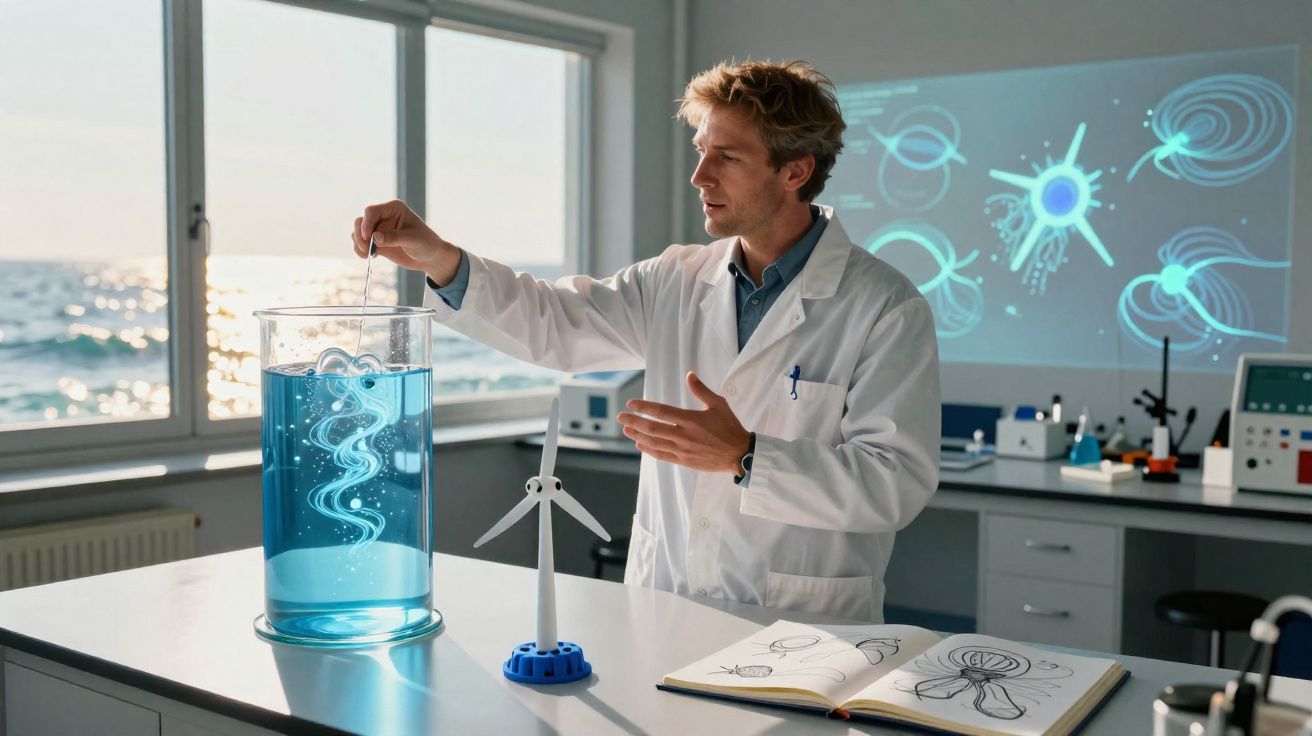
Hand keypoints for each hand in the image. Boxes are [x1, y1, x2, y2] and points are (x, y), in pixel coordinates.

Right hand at [352, 199, 462, 285]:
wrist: (431, 258)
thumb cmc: (427, 244)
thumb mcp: (413, 240)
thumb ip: (394, 238)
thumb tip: (374, 237)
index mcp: (394, 209)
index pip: (372, 211)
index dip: (366, 223)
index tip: (368, 238)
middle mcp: (384, 217)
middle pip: (361, 221)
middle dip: (360, 235)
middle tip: (366, 249)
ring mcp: (380, 230)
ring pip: (359, 232)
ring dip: (359, 243)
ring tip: (367, 255)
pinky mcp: (377, 243)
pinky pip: (362, 244)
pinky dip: (360, 250)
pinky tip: (368, 257)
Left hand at [618, 372, 751, 474]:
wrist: (740, 454)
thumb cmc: (730, 427)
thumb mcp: (719, 404)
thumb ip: (701, 390)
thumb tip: (689, 374)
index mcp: (691, 419)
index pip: (661, 411)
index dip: (644, 407)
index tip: (631, 403)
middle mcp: (684, 435)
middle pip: (652, 428)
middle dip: (634, 421)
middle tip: (620, 417)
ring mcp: (683, 450)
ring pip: (654, 442)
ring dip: (638, 435)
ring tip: (626, 430)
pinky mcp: (684, 461)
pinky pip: (662, 455)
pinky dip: (649, 450)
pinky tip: (640, 445)